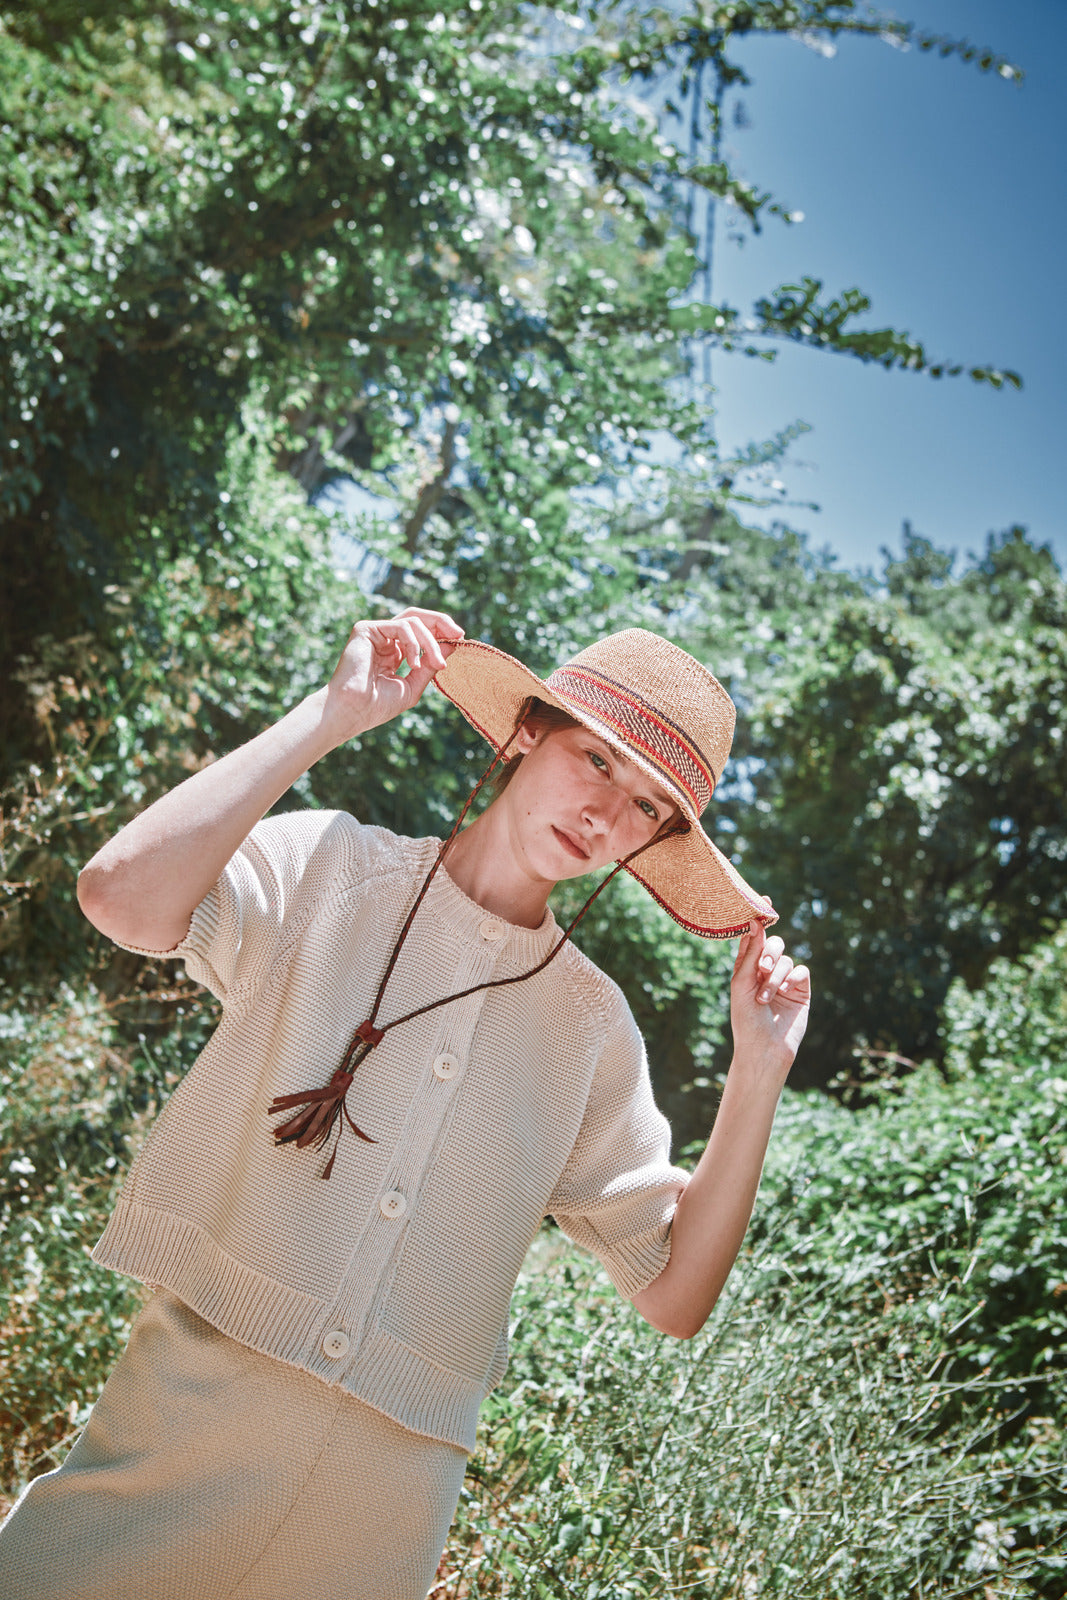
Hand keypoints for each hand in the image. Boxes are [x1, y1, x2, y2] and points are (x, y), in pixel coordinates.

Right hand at [321, 607, 464, 742]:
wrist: (353, 711)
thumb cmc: (378, 705)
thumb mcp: (413, 685)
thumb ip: (430, 665)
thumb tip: (452, 644)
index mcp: (393, 652)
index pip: (420, 632)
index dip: (440, 632)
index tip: (459, 639)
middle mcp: (384, 639)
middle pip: (417, 617)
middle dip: (441, 622)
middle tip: (458, 633)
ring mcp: (375, 632)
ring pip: (412, 621)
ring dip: (430, 642)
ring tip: (437, 663)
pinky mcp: (366, 629)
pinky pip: (400, 626)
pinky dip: (413, 643)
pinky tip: (414, 664)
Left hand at [729, 912, 810, 1084]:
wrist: (764, 1048)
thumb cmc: (746, 1019)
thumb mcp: (742, 983)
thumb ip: (750, 953)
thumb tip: (753, 922)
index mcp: (747, 967)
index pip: (754, 938)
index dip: (759, 920)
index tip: (764, 899)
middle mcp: (766, 971)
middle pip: (774, 944)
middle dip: (769, 953)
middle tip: (761, 968)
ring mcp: (785, 980)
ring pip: (787, 959)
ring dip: (775, 976)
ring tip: (767, 997)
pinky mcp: (801, 990)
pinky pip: (802, 971)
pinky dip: (792, 978)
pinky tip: (785, 991)